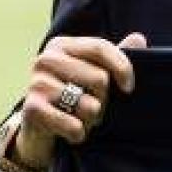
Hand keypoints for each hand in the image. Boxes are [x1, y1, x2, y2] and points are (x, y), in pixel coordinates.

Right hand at [13, 32, 146, 169]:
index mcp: (62, 45)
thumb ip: (115, 58)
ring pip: (89, 105)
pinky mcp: (32, 109)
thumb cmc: (71, 96)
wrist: (38, 128)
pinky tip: (72, 132)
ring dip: (91, 120)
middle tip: (94, 109)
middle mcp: (46, 59)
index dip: (122, 67)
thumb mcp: (93, 74)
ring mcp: (37, 83)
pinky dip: (79, 134)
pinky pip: (73, 125)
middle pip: (99, 78)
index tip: (129, 88)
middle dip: (104, 100)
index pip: (100, 47)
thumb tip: (139, 38)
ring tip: (81, 119)